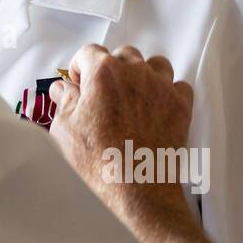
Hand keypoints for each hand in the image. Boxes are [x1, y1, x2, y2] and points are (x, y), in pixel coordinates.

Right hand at [47, 44, 195, 226]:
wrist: (137, 190)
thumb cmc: (100, 161)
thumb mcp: (65, 129)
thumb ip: (63, 100)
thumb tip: (62, 89)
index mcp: (102, 72)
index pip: (88, 51)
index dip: (79, 67)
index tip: (78, 83)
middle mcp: (135, 73)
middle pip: (122, 54)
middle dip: (110, 68)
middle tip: (102, 93)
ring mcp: (161, 88)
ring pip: (154, 64)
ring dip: (142, 74)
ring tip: (131, 95)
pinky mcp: (180, 106)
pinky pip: (178, 85)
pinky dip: (168, 91)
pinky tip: (156, 106)